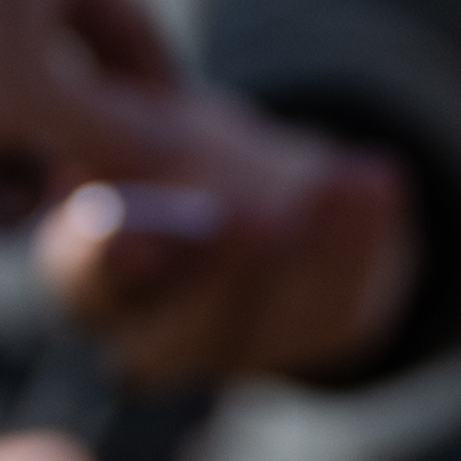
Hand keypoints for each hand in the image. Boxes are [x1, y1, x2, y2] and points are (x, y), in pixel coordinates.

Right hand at [37, 88, 418, 385]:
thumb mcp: (138, 122)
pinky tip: (378, 181)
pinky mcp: (312, 338)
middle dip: (221, 275)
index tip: (135, 234)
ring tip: (346, 181)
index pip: (84, 275)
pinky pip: (338, 304)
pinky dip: (362, 238)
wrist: (259, 190)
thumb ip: (131, 126)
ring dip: (310, 251)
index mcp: (82, 269)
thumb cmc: (171, 149)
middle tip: (254, 218)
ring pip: (265, 324)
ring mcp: (230, 348)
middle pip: (174, 334)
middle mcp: (144, 330)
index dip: (106, 260)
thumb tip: (140, 112)